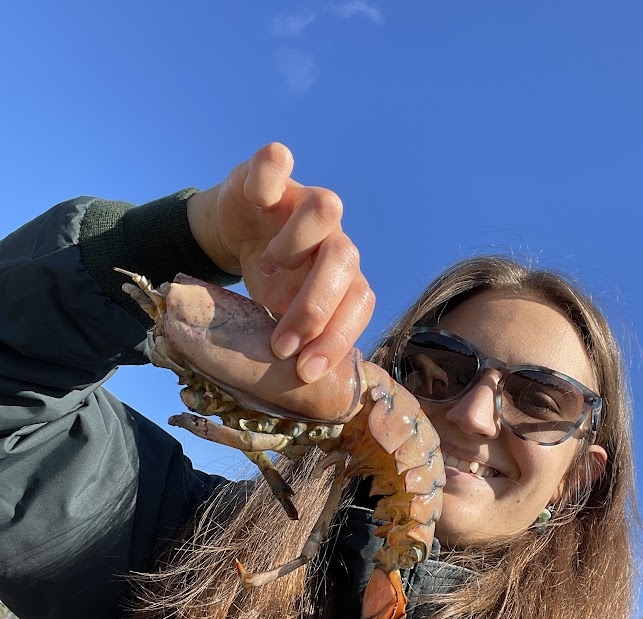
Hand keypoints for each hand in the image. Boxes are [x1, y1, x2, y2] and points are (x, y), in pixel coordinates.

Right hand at [186, 143, 373, 382]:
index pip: (360, 302)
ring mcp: (302, 202)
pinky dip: (268, 175)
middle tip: (281, 344)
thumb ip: (298, 338)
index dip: (338, 338)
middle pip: (346, 259)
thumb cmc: (270, 281)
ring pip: (328, 207)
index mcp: (343, 275)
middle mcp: (331, 237)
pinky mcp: (269, 176)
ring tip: (265, 270)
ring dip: (297, 246)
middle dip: (315, 308)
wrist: (237, 233)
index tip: (306, 371)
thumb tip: (302, 388)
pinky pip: (276, 162)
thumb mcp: (281, 313)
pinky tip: (255, 202)